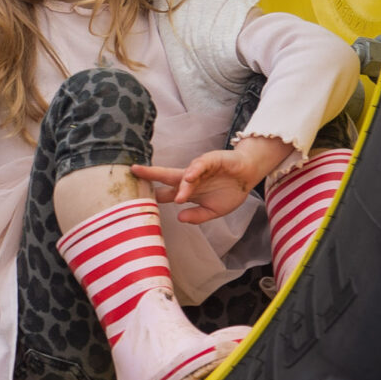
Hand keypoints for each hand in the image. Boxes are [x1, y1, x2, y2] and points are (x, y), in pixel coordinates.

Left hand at [132, 135, 289, 223]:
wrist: (248, 175)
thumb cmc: (229, 191)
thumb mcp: (214, 210)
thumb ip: (198, 216)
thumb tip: (180, 218)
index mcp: (186, 191)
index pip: (163, 194)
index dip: (150, 197)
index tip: (133, 201)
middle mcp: (188, 179)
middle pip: (164, 176)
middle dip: (148, 174)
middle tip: (133, 171)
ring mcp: (198, 169)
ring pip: (184, 174)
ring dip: (180, 185)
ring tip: (179, 197)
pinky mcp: (211, 161)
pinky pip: (201, 164)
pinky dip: (196, 170)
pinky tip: (191, 177)